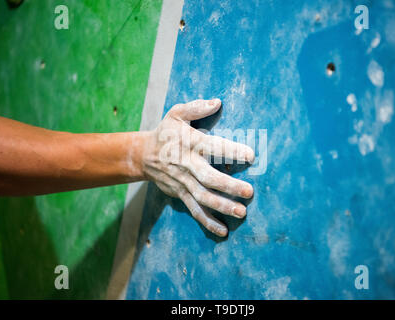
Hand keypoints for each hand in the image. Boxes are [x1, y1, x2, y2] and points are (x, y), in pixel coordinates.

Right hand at [140, 99, 254, 236]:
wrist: (143, 155)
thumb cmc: (166, 132)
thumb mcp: (176, 113)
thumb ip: (196, 108)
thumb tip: (218, 102)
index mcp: (189, 143)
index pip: (212, 147)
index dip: (230, 151)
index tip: (251, 155)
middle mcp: (187, 164)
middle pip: (208, 178)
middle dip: (229, 186)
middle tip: (249, 192)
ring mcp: (183, 182)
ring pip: (203, 197)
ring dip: (222, 206)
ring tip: (241, 212)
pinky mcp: (180, 194)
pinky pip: (194, 210)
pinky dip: (208, 221)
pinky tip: (223, 230)